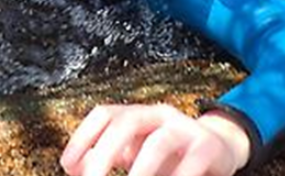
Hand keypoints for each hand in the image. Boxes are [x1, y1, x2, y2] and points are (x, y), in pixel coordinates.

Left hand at [60, 103, 250, 175]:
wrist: (218, 149)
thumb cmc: (166, 154)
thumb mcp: (133, 152)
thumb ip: (104, 156)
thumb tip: (73, 167)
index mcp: (137, 114)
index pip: (104, 114)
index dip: (82, 137)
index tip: (66, 166)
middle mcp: (159, 115)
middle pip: (128, 122)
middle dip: (106, 152)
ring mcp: (185, 129)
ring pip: (160, 142)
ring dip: (141, 169)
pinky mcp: (208, 147)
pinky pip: (192, 162)